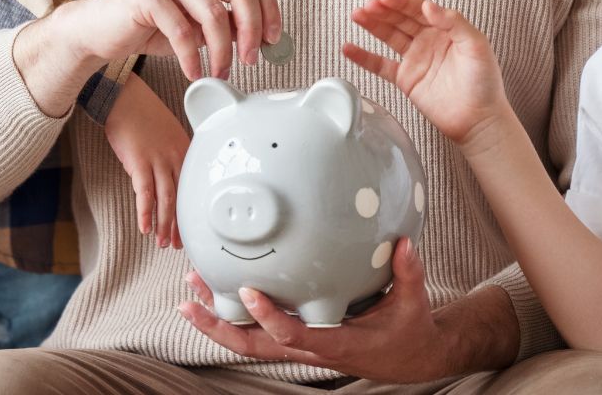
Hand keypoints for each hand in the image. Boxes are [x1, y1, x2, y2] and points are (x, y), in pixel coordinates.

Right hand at [39, 0, 279, 81]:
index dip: (271, 10)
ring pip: (213, 12)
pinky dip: (193, 57)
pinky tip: (194, 72)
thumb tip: (266, 39)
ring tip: (220, 72)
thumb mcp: (200, 23)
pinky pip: (182, 30)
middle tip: (251, 59)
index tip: (274, 41)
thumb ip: (230, 22)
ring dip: (223, 50)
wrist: (99, 28)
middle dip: (252, 29)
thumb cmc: (152, 24)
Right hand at [104, 78, 189, 248]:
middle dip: (179, 225)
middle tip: (177, 245)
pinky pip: (145, 193)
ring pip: (166, 200)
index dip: (188, 213)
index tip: (187, 230)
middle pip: (181, 198)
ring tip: (162, 243)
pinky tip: (145, 228)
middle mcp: (176, 157)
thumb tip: (164, 178)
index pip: (190, 189)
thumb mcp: (166, 133)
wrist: (123, 95)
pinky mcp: (139, 161)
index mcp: (185, 151)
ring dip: (164, 224)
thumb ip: (170, 155)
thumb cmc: (141, 113)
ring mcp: (158, 159)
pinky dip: (145, 212)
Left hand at [179, 239, 459, 382]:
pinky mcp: (296, 339)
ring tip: (191, 291)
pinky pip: (257, 333)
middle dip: (218, 327)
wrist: (408, 358)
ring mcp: (300, 346)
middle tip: (189, 302)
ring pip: (248, 341)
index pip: (292, 336)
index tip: (247, 292)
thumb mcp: (413, 304)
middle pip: (252, 346)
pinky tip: (216, 293)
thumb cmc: (407, 332)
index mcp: (336, 344)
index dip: (268, 317)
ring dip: (217, 320)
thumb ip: (408, 273)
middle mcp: (310, 348)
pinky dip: (234, 316)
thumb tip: (404, 243)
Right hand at [344, 0, 507, 146]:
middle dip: (383, 10)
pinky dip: (364, 57)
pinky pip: (380, 65)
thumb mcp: (477, 45)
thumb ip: (454, 22)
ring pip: (388, 36)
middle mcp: (428, 41)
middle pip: (400, 19)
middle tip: (369, 5)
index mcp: (445, 29)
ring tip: (357, 15)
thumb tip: (429, 6)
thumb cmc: (485, 83)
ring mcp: (415, 59)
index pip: (419, 9)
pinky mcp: (405, 79)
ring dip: (372, 25)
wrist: (479, 119)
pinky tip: (349, 48)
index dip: (402, 2)